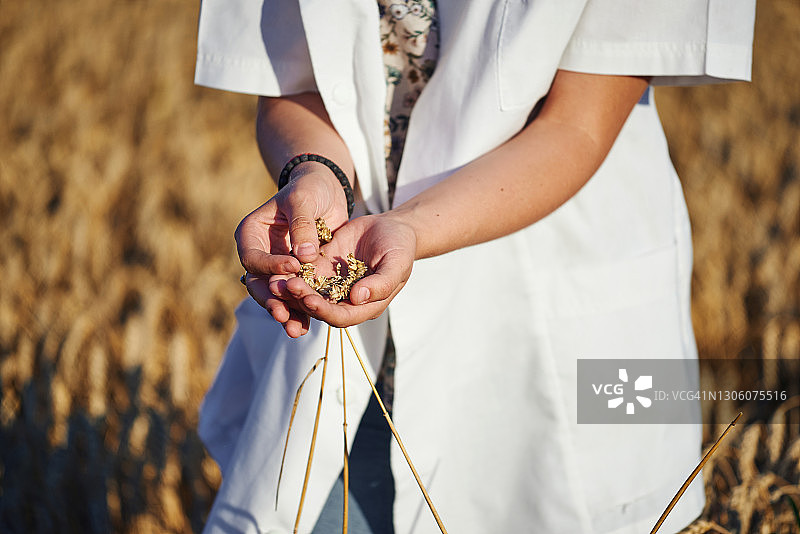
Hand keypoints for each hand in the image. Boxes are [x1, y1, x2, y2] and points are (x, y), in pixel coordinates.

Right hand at [237, 163, 349, 336]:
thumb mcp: (303, 200)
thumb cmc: (309, 189)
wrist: (326, 192)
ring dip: (285, 312)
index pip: (252, 257)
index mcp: (250, 233)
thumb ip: (302, 226)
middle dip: (271, 300)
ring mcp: (276, 268)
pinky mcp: (295, 277)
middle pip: (258, 283)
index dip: (270, 265)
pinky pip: (293, 297)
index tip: (294, 267)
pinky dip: (300, 311)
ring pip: (275, 295)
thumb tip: (303, 257)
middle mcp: (259, 254)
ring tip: (296, 329)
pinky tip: (308, 327)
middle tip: (283, 315)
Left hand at [268, 212, 416, 329]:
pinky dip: (291, 272)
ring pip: (307, 292)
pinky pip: (304, 272)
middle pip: (319, 307)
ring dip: (291, 289)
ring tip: (276, 279)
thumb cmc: (400, 248)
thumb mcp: (397, 264)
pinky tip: (279, 265)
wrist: (392, 227)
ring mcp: (332, 284)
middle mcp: (345, 300)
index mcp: (365, 306)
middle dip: (301, 299)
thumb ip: (381, 284)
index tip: (309, 300)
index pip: (341, 317)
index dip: (324, 311)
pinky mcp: (322, 268)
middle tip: (286, 287)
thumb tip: (357, 298)